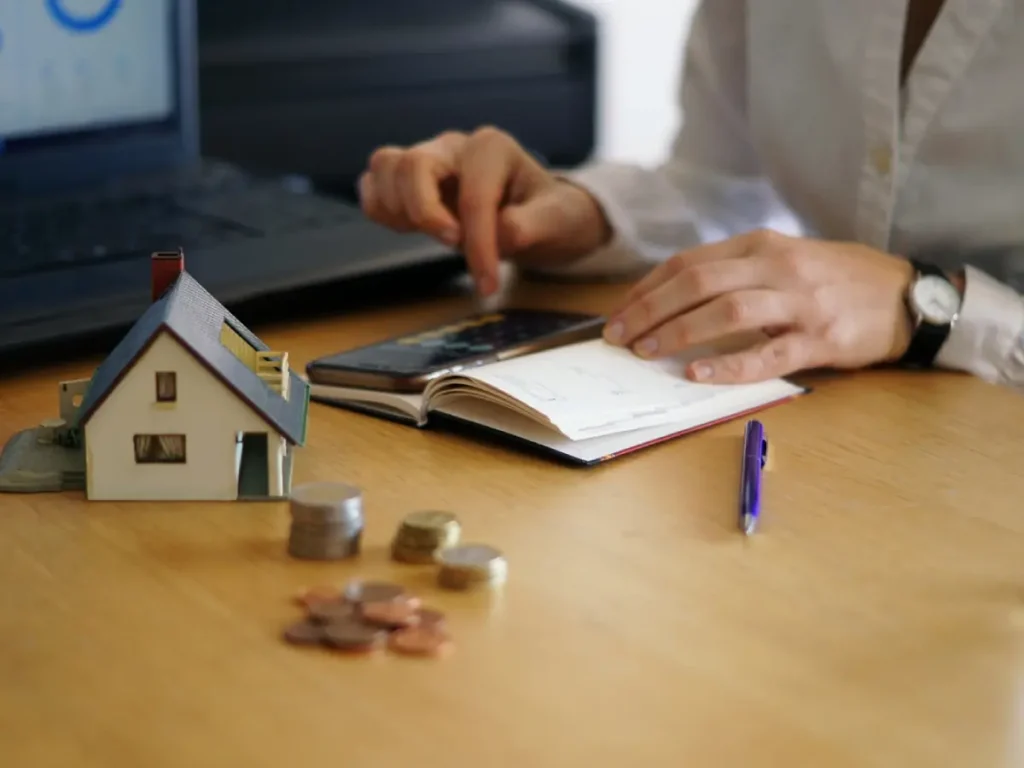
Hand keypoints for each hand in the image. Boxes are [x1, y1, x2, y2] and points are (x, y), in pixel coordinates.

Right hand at [359, 127, 611, 295]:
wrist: (540, 215)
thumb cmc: (549, 214)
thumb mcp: (560, 220)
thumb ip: (534, 225)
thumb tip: (504, 232)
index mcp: (492, 148)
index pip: (473, 196)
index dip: (478, 244)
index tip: (487, 282)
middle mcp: (454, 146)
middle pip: (412, 166)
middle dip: (427, 215)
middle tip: (453, 246)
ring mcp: (427, 159)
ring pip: (384, 168)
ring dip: (401, 211)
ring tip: (438, 235)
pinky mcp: (407, 180)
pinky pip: (373, 186)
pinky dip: (382, 211)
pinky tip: (412, 229)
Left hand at [602, 229, 916, 382]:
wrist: (907, 294)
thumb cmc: (834, 279)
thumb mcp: (783, 259)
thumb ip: (735, 272)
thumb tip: (672, 299)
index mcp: (760, 245)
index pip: (688, 263)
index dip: (647, 289)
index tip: (619, 312)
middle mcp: (776, 266)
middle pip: (697, 282)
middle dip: (649, 310)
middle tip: (617, 336)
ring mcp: (800, 302)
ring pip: (727, 311)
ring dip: (678, 332)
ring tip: (646, 352)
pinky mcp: (820, 338)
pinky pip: (767, 353)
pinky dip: (728, 365)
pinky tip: (697, 374)